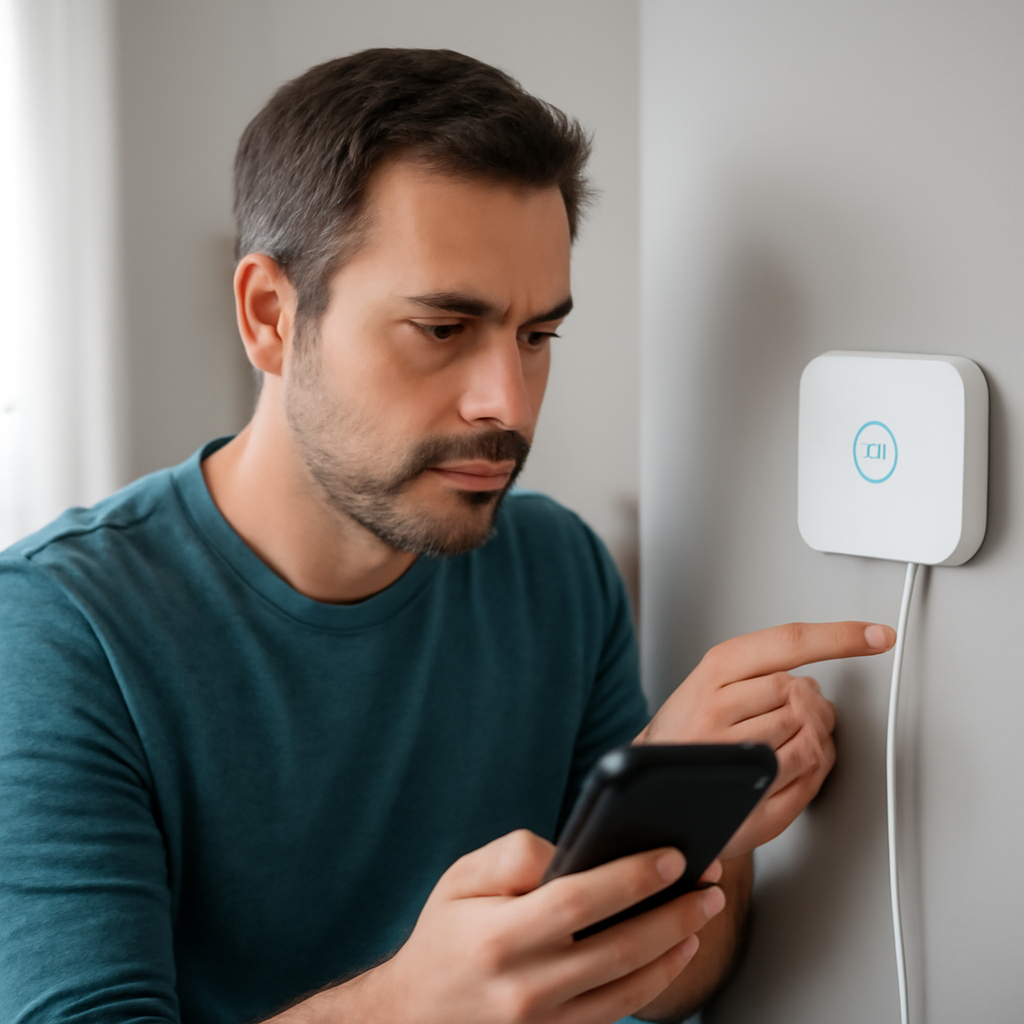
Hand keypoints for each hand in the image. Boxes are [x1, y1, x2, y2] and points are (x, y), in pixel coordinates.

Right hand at [362, 829, 725, 1023]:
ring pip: (629, 987)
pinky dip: (655, 982)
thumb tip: (573, 853)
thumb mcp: (461, 877)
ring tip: (702, 914)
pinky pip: (618, 1013)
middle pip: (619, 948)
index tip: (672, 856)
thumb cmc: (445, 933)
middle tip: (709, 885)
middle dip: (673, 913)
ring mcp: (544, 1023)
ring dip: (675, 949)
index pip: (579, 902)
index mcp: (498, 937)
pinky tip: (673, 953)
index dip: (631, 878)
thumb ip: (514, 855)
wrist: (415, 1013)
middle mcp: (525, 988)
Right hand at [638, 621, 895, 857]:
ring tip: (791, 741)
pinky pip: (805, 775)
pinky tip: (796, 765)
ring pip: (809, 734)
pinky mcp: (743, 793)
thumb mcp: (713, 681)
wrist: (646, 783)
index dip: (841, 637)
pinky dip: (814, 770)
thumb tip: (816, 684)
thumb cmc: (686, 730)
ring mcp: (729, 752)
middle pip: (803, 692)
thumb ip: (762, 670)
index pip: (789, 642)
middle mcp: (717, 706)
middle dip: (813, 705)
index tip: (878, 635)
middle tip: (803, 715)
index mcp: (715, 669)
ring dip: (814, 738)